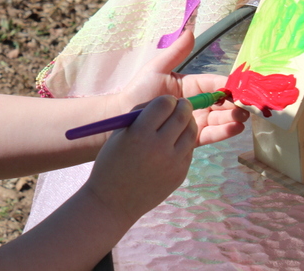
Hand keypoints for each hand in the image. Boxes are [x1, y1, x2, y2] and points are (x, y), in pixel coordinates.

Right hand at [85, 95, 196, 226]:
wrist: (113, 202)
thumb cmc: (112, 163)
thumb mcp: (119, 134)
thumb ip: (140, 116)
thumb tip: (164, 102)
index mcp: (139, 134)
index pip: (164, 104)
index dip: (167, 100)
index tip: (167, 101)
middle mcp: (159, 147)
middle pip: (182, 116)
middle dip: (183, 107)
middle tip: (181, 105)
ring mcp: (172, 162)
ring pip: (191, 132)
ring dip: (188, 122)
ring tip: (181, 122)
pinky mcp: (180, 174)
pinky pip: (189, 150)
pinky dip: (185, 142)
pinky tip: (175, 143)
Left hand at [112, 30, 247, 146]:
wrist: (124, 117)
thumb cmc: (139, 91)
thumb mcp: (157, 69)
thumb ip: (176, 53)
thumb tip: (190, 31)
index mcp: (191, 86)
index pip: (214, 85)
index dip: (228, 87)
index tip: (240, 89)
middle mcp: (196, 104)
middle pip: (222, 103)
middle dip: (235, 104)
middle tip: (246, 107)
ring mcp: (196, 120)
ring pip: (220, 119)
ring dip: (233, 118)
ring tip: (242, 118)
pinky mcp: (192, 137)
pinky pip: (211, 134)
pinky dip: (224, 132)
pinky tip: (234, 128)